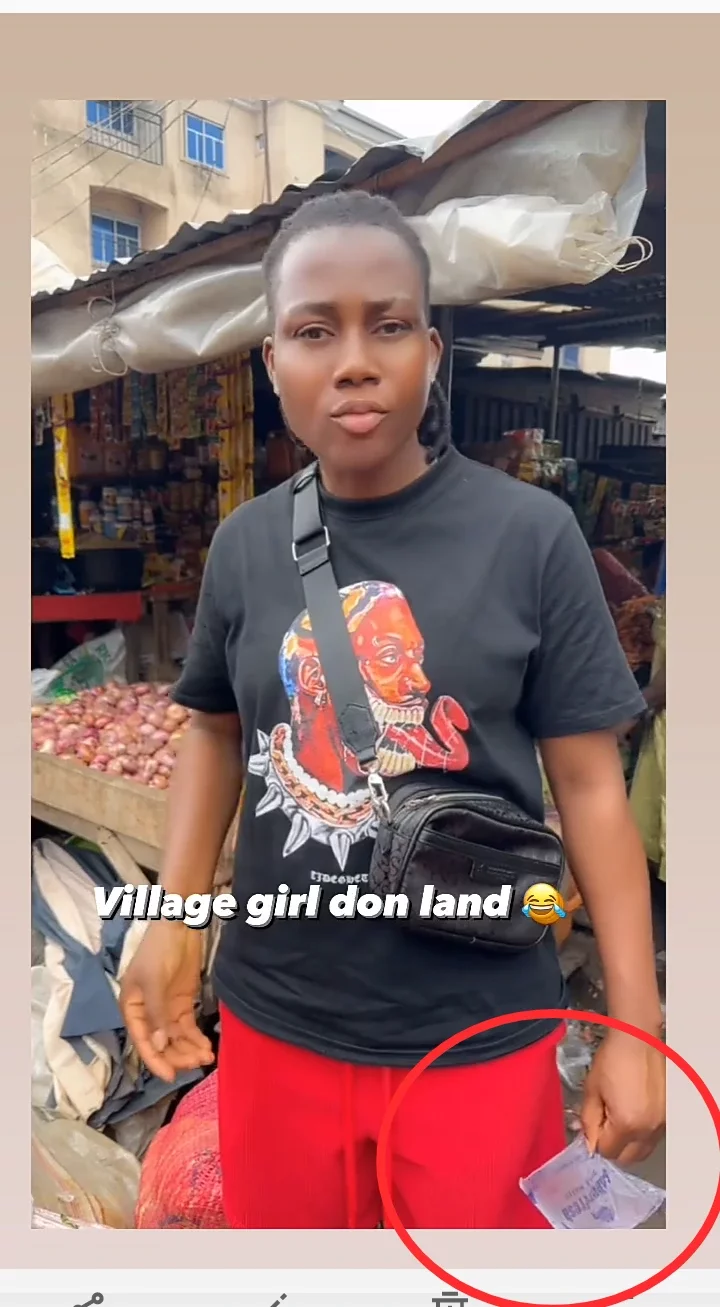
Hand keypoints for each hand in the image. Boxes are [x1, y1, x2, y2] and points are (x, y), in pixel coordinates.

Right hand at [119, 920, 214, 1082]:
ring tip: (207, 1057)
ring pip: (175, 1039)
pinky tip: (207, 1047)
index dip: (156, 1061)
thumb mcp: (154, 981)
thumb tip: (159, 1046)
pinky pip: (187, 1028)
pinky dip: (196, 1038)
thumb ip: (157, 1014)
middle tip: (198, 1063)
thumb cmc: (159, 950)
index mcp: (131, 1009)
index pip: (143, 1041)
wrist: (180, 926)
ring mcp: (165, 1010)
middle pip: (161, 1043)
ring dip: (189, 1050)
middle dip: (178, 1056)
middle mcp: (147, 1014)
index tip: (172, 1076)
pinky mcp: (182, 1004)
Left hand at [580, 1029, 665, 1165]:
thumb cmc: (611, 1061)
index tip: (592, 1125)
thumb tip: (589, 1144)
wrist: (638, 1039)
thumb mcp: (591, 1090)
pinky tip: (632, 1112)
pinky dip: (641, 1133)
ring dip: (628, 1143)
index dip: (595, 1141)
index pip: (607, 1152)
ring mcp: (661, 1124)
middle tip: (603, 1125)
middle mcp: (648, 1130)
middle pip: (627, 1158)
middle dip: (612, 1147)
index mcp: (627, 1124)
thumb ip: (588, 1121)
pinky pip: (652, 1137)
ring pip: (642, 1150)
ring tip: (618, 1117)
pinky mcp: (668, 1116)